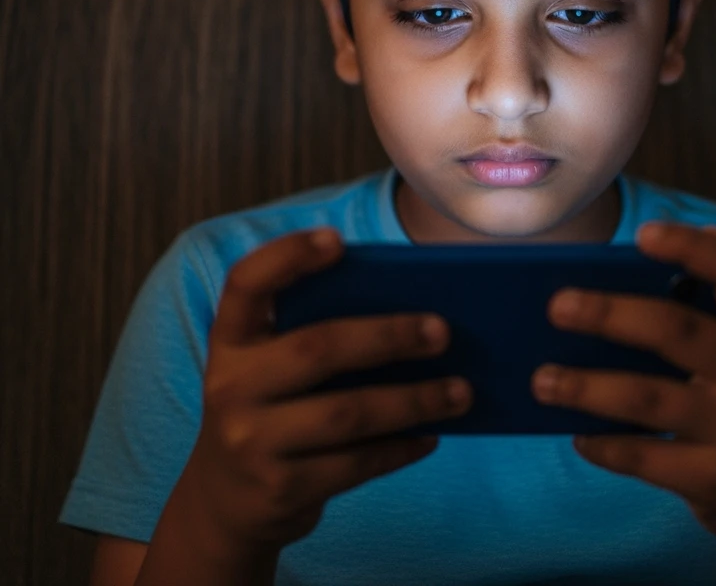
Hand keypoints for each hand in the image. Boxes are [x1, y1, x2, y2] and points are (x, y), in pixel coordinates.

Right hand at [185, 228, 471, 554]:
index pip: (246, 284)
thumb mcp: (268, 367)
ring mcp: (250, 442)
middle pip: (318, 348)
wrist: (224, 506)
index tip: (337, 240)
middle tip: (443, 331)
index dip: (288, 257)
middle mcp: (231, 387)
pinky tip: (431, 434)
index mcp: (232, 340)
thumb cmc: (270, 411)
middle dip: (389, 336)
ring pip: (348, 413)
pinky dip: (401, 447)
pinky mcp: (279, 489)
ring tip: (461, 391)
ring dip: (414, 400)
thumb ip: (314, 333)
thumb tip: (412, 313)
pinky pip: (357, 463)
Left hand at [531, 221, 715, 547]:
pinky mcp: (714, 479)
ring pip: (648, 399)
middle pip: (677, 332)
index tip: (643, 233)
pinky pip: (644, 457)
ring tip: (542, 380)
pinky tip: (578, 434)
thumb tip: (639, 246)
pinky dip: (603, 445)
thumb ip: (703, 303)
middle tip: (557, 306)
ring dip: (587, 387)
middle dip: (610, 315)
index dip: (693, 248)